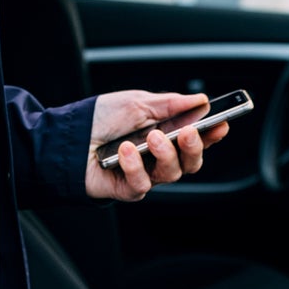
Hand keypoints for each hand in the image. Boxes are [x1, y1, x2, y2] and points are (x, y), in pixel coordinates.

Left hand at [86, 91, 229, 200]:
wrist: (66, 137)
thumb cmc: (99, 119)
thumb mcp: (136, 102)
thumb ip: (169, 104)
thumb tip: (201, 100)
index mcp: (164, 134)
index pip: (196, 138)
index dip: (212, 134)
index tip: (222, 123)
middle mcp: (157, 157)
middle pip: (191, 162)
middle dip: (195, 147)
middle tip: (188, 132)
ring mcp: (144, 174)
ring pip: (172, 174)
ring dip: (165, 154)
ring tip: (151, 138)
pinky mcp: (127, 189)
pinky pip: (142, 184)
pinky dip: (135, 166)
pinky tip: (125, 150)